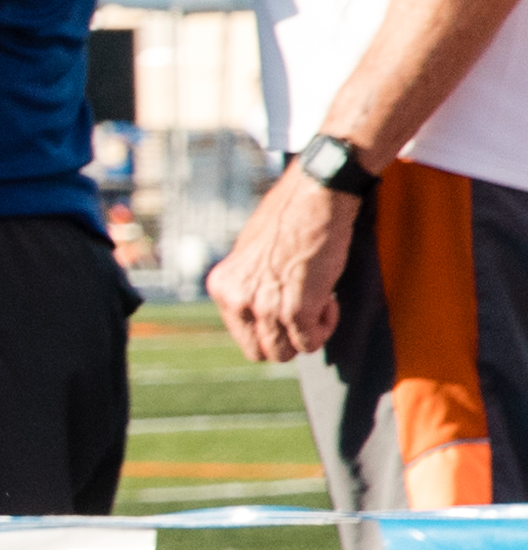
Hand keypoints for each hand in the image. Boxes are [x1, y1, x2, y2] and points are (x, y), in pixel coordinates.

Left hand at [214, 168, 349, 366]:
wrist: (314, 198)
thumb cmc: (290, 221)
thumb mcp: (252, 257)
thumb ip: (249, 287)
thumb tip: (260, 316)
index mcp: (222, 287)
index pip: (242, 335)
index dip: (270, 328)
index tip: (288, 305)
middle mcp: (236, 300)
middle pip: (259, 351)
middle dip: (286, 339)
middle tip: (305, 311)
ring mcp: (263, 307)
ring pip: (284, 352)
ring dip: (307, 334)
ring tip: (318, 300)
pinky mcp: (295, 309)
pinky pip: (310, 342)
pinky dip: (324, 327)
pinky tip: (328, 299)